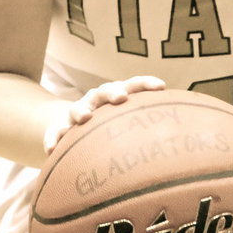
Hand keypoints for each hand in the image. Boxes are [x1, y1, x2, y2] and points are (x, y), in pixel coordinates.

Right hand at [43, 75, 164, 154]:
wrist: (69, 126)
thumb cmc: (107, 128)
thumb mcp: (124, 125)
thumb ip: (145, 130)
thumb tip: (180, 145)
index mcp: (116, 96)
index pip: (133, 84)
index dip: (146, 83)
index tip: (161, 86)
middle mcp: (97, 100)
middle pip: (105, 91)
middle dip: (113, 92)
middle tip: (121, 98)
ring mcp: (76, 112)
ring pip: (77, 107)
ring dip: (80, 111)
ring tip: (83, 118)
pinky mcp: (57, 127)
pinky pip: (53, 131)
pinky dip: (52, 138)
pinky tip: (51, 149)